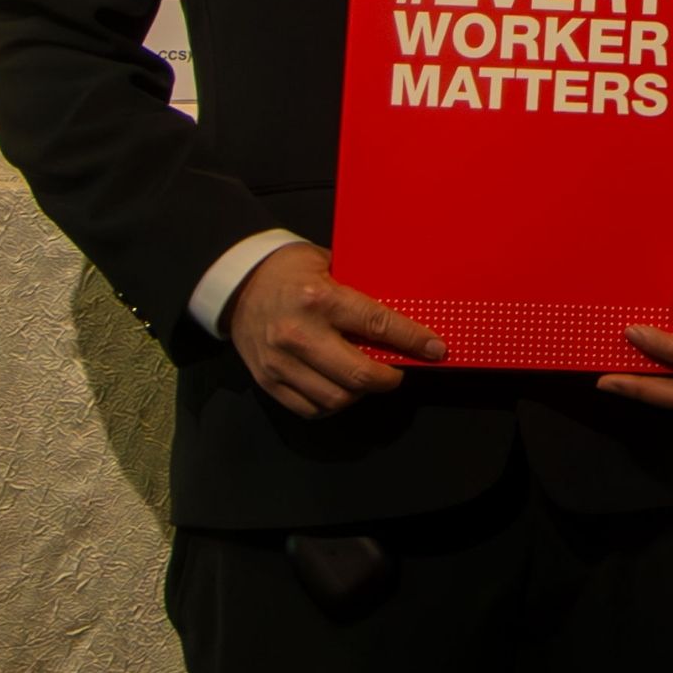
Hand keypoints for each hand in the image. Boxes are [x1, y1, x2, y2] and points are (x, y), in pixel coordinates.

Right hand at [226, 240, 441, 418]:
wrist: (236, 284)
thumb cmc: (290, 269)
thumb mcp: (328, 264)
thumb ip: (359, 288)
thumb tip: (404, 310)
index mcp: (319, 299)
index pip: (377, 325)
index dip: (412, 340)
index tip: (435, 350)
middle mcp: (298, 334)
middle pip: (358, 374)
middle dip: (390, 378)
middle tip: (401, 372)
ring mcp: (280, 362)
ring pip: (335, 398)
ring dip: (361, 394)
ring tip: (370, 380)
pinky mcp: (267, 381)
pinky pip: (309, 408)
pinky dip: (333, 405)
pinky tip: (342, 390)